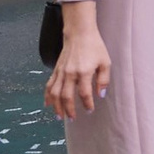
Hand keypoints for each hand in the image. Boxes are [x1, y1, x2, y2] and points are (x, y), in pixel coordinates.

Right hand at [45, 4, 109, 118]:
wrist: (79, 34)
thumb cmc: (95, 47)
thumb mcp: (105, 62)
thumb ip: (103, 80)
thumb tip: (100, 95)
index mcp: (84, 72)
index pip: (84, 93)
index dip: (87, 104)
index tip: (89, 110)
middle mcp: (70, 73)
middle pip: (66, 96)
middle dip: (69, 110)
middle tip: (72, 119)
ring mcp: (61, 72)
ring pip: (55, 93)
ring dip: (56, 106)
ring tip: (59, 117)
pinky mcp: (56, 70)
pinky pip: (49, 85)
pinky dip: (47, 95)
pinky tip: (48, 104)